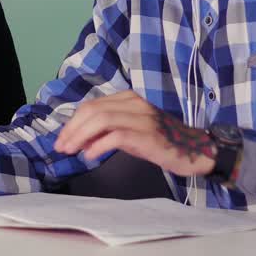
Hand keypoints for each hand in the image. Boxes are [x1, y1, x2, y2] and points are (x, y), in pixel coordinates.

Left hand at [54, 91, 215, 176]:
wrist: (194, 150)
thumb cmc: (160, 141)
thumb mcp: (130, 131)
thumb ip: (106, 132)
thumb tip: (80, 142)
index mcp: (128, 98)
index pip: (91, 105)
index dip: (72, 122)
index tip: (62, 139)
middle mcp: (134, 103)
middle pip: (92, 110)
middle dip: (72, 129)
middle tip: (61, 147)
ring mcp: (142, 117)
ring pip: (101, 119)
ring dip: (80, 136)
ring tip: (71, 151)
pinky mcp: (147, 134)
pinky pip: (115, 136)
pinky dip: (98, 146)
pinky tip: (90, 156)